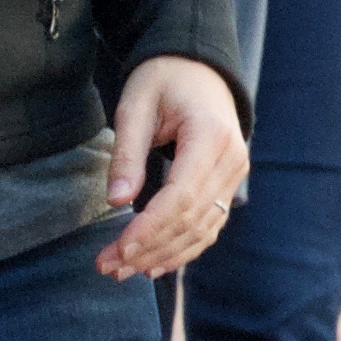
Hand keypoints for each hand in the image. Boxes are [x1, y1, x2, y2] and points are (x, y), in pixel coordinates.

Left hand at [98, 55, 250, 279]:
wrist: (198, 69)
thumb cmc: (162, 81)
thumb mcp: (134, 107)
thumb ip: (126, 155)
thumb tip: (116, 202)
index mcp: (211, 136)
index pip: (182, 195)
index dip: (150, 227)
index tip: (120, 249)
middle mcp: (232, 159)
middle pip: (191, 218)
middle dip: (149, 248)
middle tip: (106, 267)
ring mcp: (234, 174)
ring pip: (202, 228)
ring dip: (162, 255)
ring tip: (120, 271)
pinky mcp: (227, 184)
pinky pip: (209, 224)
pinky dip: (183, 248)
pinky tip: (153, 266)